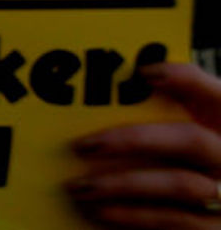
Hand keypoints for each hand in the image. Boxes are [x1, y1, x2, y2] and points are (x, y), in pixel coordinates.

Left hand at [68, 63, 220, 226]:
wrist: (212, 204)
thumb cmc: (194, 163)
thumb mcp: (196, 130)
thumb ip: (177, 107)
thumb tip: (133, 81)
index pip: (219, 96)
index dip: (188, 81)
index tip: (145, 73)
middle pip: (191, 140)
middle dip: (134, 139)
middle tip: (85, 145)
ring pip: (179, 184)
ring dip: (123, 185)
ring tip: (80, 187)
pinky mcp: (216, 229)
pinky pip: (175, 222)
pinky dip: (135, 217)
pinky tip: (100, 210)